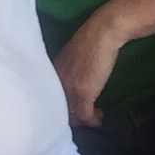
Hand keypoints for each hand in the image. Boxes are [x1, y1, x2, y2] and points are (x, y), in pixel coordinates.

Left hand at [52, 12, 125, 128]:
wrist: (102, 33)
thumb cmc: (91, 40)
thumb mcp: (72, 56)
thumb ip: (68, 70)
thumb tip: (74, 79)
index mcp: (53, 73)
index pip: (52, 98)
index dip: (63, 106)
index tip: (74, 108)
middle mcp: (58, 82)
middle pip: (60, 109)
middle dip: (73, 116)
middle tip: (85, 116)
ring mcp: (70, 89)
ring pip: (72, 115)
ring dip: (83, 121)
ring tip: (94, 118)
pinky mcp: (84, 94)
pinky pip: (85, 116)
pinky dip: (93, 121)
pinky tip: (99, 120)